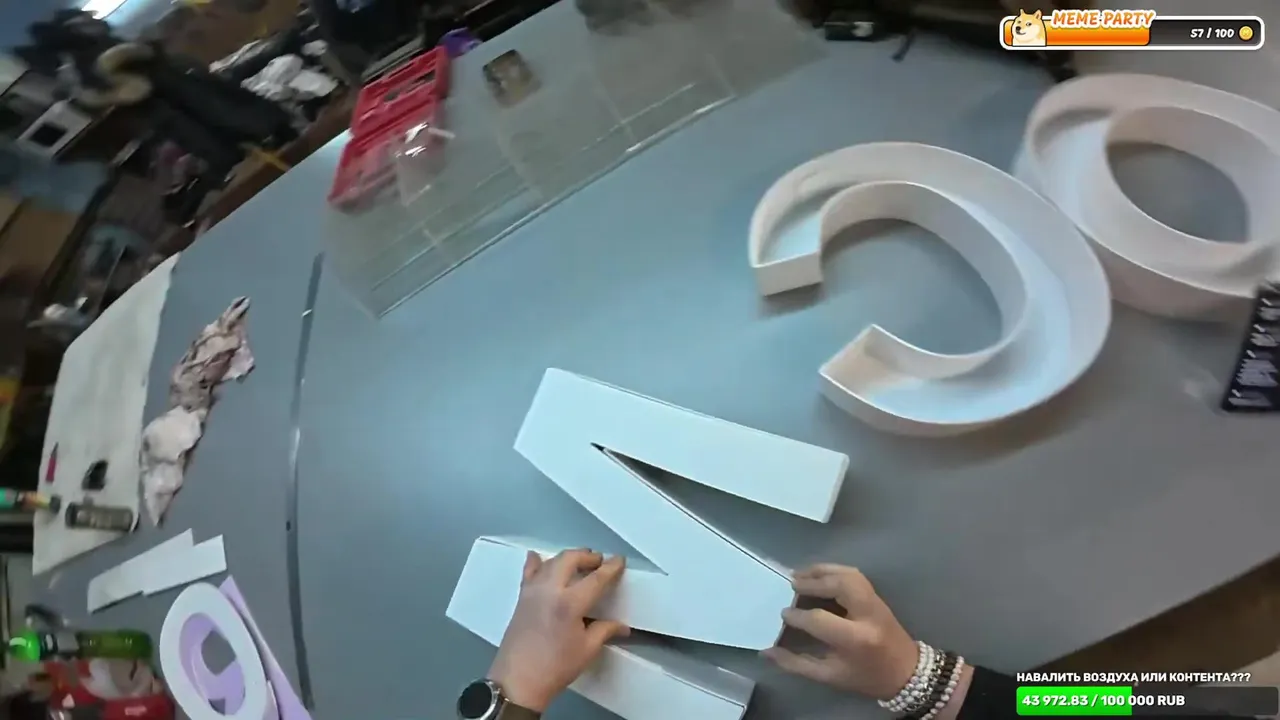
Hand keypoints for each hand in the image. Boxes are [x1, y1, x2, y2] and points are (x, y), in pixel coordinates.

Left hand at [488, 549, 629, 711]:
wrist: (518, 682)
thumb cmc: (556, 667)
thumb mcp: (587, 650)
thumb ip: (605, 630)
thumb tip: (622, 627)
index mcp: (570, 603)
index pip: (596, 578)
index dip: (610, 567)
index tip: (619, 559)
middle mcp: (549, 590)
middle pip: (570, 559)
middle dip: (587, 556)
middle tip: (599, 562)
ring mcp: (532, 592)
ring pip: (550, 562)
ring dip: (567, 558)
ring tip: (578, 562)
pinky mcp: (521, 598)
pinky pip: (529, 573)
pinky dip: (536, 562)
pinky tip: (537, 557)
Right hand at [762, 564, 919, 700]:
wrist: (906, 673)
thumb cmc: (866, 677)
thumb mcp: (829, 676)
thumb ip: (796, 664)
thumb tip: (766, 651)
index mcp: (855, 639)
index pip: (820, 619)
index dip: (797, 615)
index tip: (784, 614)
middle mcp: (867, 615)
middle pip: (839, 585)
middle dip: (813, 582)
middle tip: (792, 584)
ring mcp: (876, 602)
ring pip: (849, 574)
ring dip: (823, 571)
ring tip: (801, 574)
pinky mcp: (878, 595)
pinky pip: (855, 575)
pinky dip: (835, 570)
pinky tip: (819, 574)